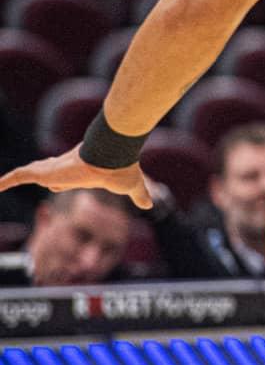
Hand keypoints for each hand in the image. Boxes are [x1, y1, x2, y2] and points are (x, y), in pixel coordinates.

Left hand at [0, 146, 153, 209]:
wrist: (115, 159)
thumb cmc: (123, 169)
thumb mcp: (131, 187)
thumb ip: (138, 195)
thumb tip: (150, 205)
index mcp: (81, 171)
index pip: (63, 176)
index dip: (58, 181)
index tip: (55, 185)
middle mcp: (65, 167)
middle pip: (45, 172)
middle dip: (36, 175)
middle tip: (28, 178)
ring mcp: (53, 169)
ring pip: (28, 173)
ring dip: (13, 179)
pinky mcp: (45, 172)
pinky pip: (19, 176)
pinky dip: (5, 182)